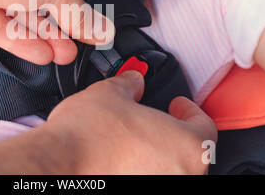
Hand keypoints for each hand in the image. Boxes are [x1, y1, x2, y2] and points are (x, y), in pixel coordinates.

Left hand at [0, 0, 113, 64]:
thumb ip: (78, 12)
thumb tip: (100, 29)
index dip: (72, 4)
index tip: (87, 26)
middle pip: (39, 2)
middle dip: (60, 27)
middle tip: (76, 47)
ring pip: (21, 20)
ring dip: (44, 39)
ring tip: (64, 56)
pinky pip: (2, 31)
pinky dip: (23, 44)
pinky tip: (42, 55)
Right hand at [46, 71, 217, 173]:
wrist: (60, 162)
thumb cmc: (89, 135)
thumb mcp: (112, 92)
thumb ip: (130, 84)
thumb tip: (132, 82)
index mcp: (187, 147)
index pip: (204, 127)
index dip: (190, 110)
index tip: (179, 105)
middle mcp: (180, 174)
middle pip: (189, 151)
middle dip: (172, 131)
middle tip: (155, 118)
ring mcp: (160, 188)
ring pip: (169, 167)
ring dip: (157, 151)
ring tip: (134, 137)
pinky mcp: (139, 194)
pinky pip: (149, 176)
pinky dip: (141, 167)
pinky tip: (122, 158)